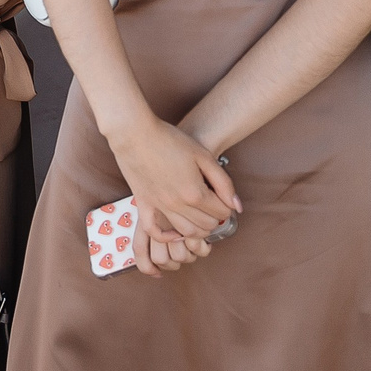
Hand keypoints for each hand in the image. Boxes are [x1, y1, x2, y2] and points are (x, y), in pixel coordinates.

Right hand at [103, 114, 239, 276]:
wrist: (134, 132)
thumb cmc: (169, 139)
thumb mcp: (203, 156)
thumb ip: (224, 183)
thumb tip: (237, 206)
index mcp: (195, 192)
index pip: (223, 213)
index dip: (227, 206)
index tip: (222, 196)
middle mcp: (178, 204)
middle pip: (207, 225)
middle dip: (216, 217)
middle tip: (213, 204)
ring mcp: (159, 206)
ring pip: (187, 232)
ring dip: (199, 229)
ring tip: (200, 216)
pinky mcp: (143, 204)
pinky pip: (154, 231)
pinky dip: (167, 237)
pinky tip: (175, 232)